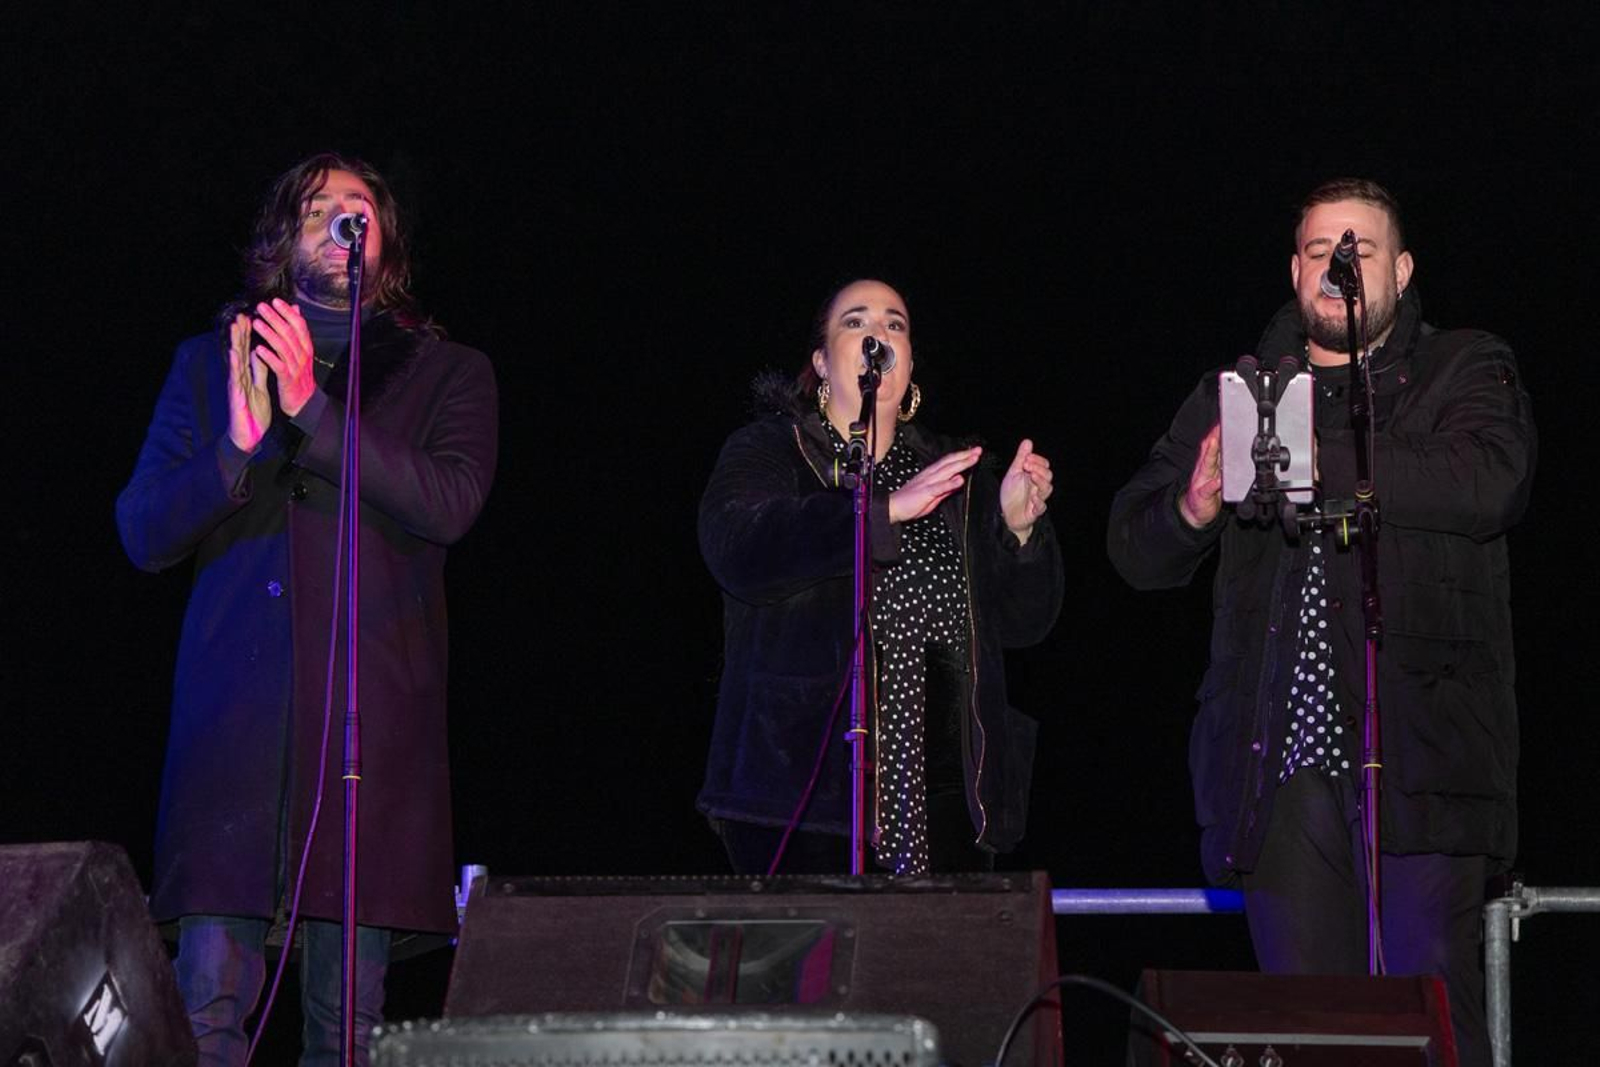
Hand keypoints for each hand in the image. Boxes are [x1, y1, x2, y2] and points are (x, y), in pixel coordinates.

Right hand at [226, 313, 270, 452]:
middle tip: (242, 313)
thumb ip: (258, 370)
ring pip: (236, 360)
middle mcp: (240, 376)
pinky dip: (235, 364)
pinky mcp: (236, 394)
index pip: (248, 350)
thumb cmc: (253, 411)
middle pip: (240, 350)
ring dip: (235, 342)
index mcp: (247, 373)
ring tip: (235, 326)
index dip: (250, 334)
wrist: (248, 434)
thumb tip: (258, 352)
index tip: (251, 316)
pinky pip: (236, 377)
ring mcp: (236, 384)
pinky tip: (234, 352)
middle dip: (241, 332)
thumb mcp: (259, 386)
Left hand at [250, 298, 316, 416]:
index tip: (275, 301)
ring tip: (256, 323)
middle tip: (261, 307)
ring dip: (269, 334)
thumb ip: (297, 331)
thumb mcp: (302, 351)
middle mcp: (303, 355)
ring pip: (283, 347)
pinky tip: (258, 349)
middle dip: (275, 318)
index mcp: (306, 346)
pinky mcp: (288, 379)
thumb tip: (296, 309)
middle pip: (289, 333)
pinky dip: (268, 356)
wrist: (305, 402)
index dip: (288, 312)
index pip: (299, 325)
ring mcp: (296, 367)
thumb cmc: (299, 374)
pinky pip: (278, 366)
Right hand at [889, 446, 981, 523]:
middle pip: (950, 462)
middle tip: (978, 450)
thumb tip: (958, 482)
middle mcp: (930, 475)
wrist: (893, 506)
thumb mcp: (933, 495)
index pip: (949, 462)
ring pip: (947, 470)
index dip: (962, 456)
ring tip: (973, 459)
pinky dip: (950, 482)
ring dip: (961, 464)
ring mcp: (928, 482)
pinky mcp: (925, 492)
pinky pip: (939, 487)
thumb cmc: (911, 501)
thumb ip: (946, 489)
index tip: (975, 452)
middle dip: (965, 456)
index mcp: (931, 474)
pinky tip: (960, 480)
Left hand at [1000, 439, 1052, 543]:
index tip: (1026, 458)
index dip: (1037, 460)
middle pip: (1048, 476)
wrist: (1006, 513)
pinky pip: (1041, 507)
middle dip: (1038, 468)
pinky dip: (1039, 501)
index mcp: (1035, 476)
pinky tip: (1033, 496)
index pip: (1044, 465)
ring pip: (1047, 489)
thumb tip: (1028, 441)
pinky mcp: (1034, 512)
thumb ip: (1021, 458)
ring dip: (1040, 481)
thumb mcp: (1014, 472)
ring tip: (1032, 475)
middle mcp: (1038, 487)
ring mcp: (1037, 499)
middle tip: (1026, 465)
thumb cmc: (1012, 493)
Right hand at [1179, 423, 1222, 528]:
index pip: (1212, 446)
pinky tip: (1217, 481)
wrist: (1194, 511)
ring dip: (1210, 454)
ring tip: (1215, 443)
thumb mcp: (1215, 475)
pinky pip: (1207, 489)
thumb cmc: (1206, 492)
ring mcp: (1201, 482)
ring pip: (1206, 466)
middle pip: (1208, 451)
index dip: (1216, 434)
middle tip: (1219, 426)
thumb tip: (1229, 447)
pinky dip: (1212, 484)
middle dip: (1213, 438)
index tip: (1222, 423)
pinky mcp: (1202, 495)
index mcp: (1207, 465)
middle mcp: (1203, 470)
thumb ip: (1220, 462)